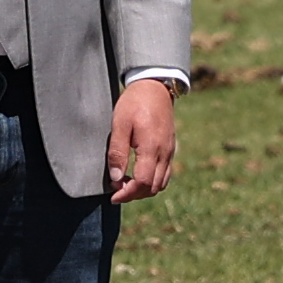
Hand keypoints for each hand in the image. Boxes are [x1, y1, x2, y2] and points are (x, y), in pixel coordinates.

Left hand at [106, 79, 177, 203]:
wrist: (155, 87)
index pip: (143, 182)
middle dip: (134, 195)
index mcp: (152, 148)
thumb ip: (117, 152)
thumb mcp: (120, 124)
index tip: (113, 195)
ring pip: (161, 183)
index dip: (127, 193)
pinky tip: (136, 175)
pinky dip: (152, 181)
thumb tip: (115, 178)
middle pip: (153, 187)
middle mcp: (165, 153)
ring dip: (144, 190)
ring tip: (124, 185)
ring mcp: (170, 152)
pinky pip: (165, 174)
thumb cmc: (134, 103)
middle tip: (116, 192)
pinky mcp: (170, 149)